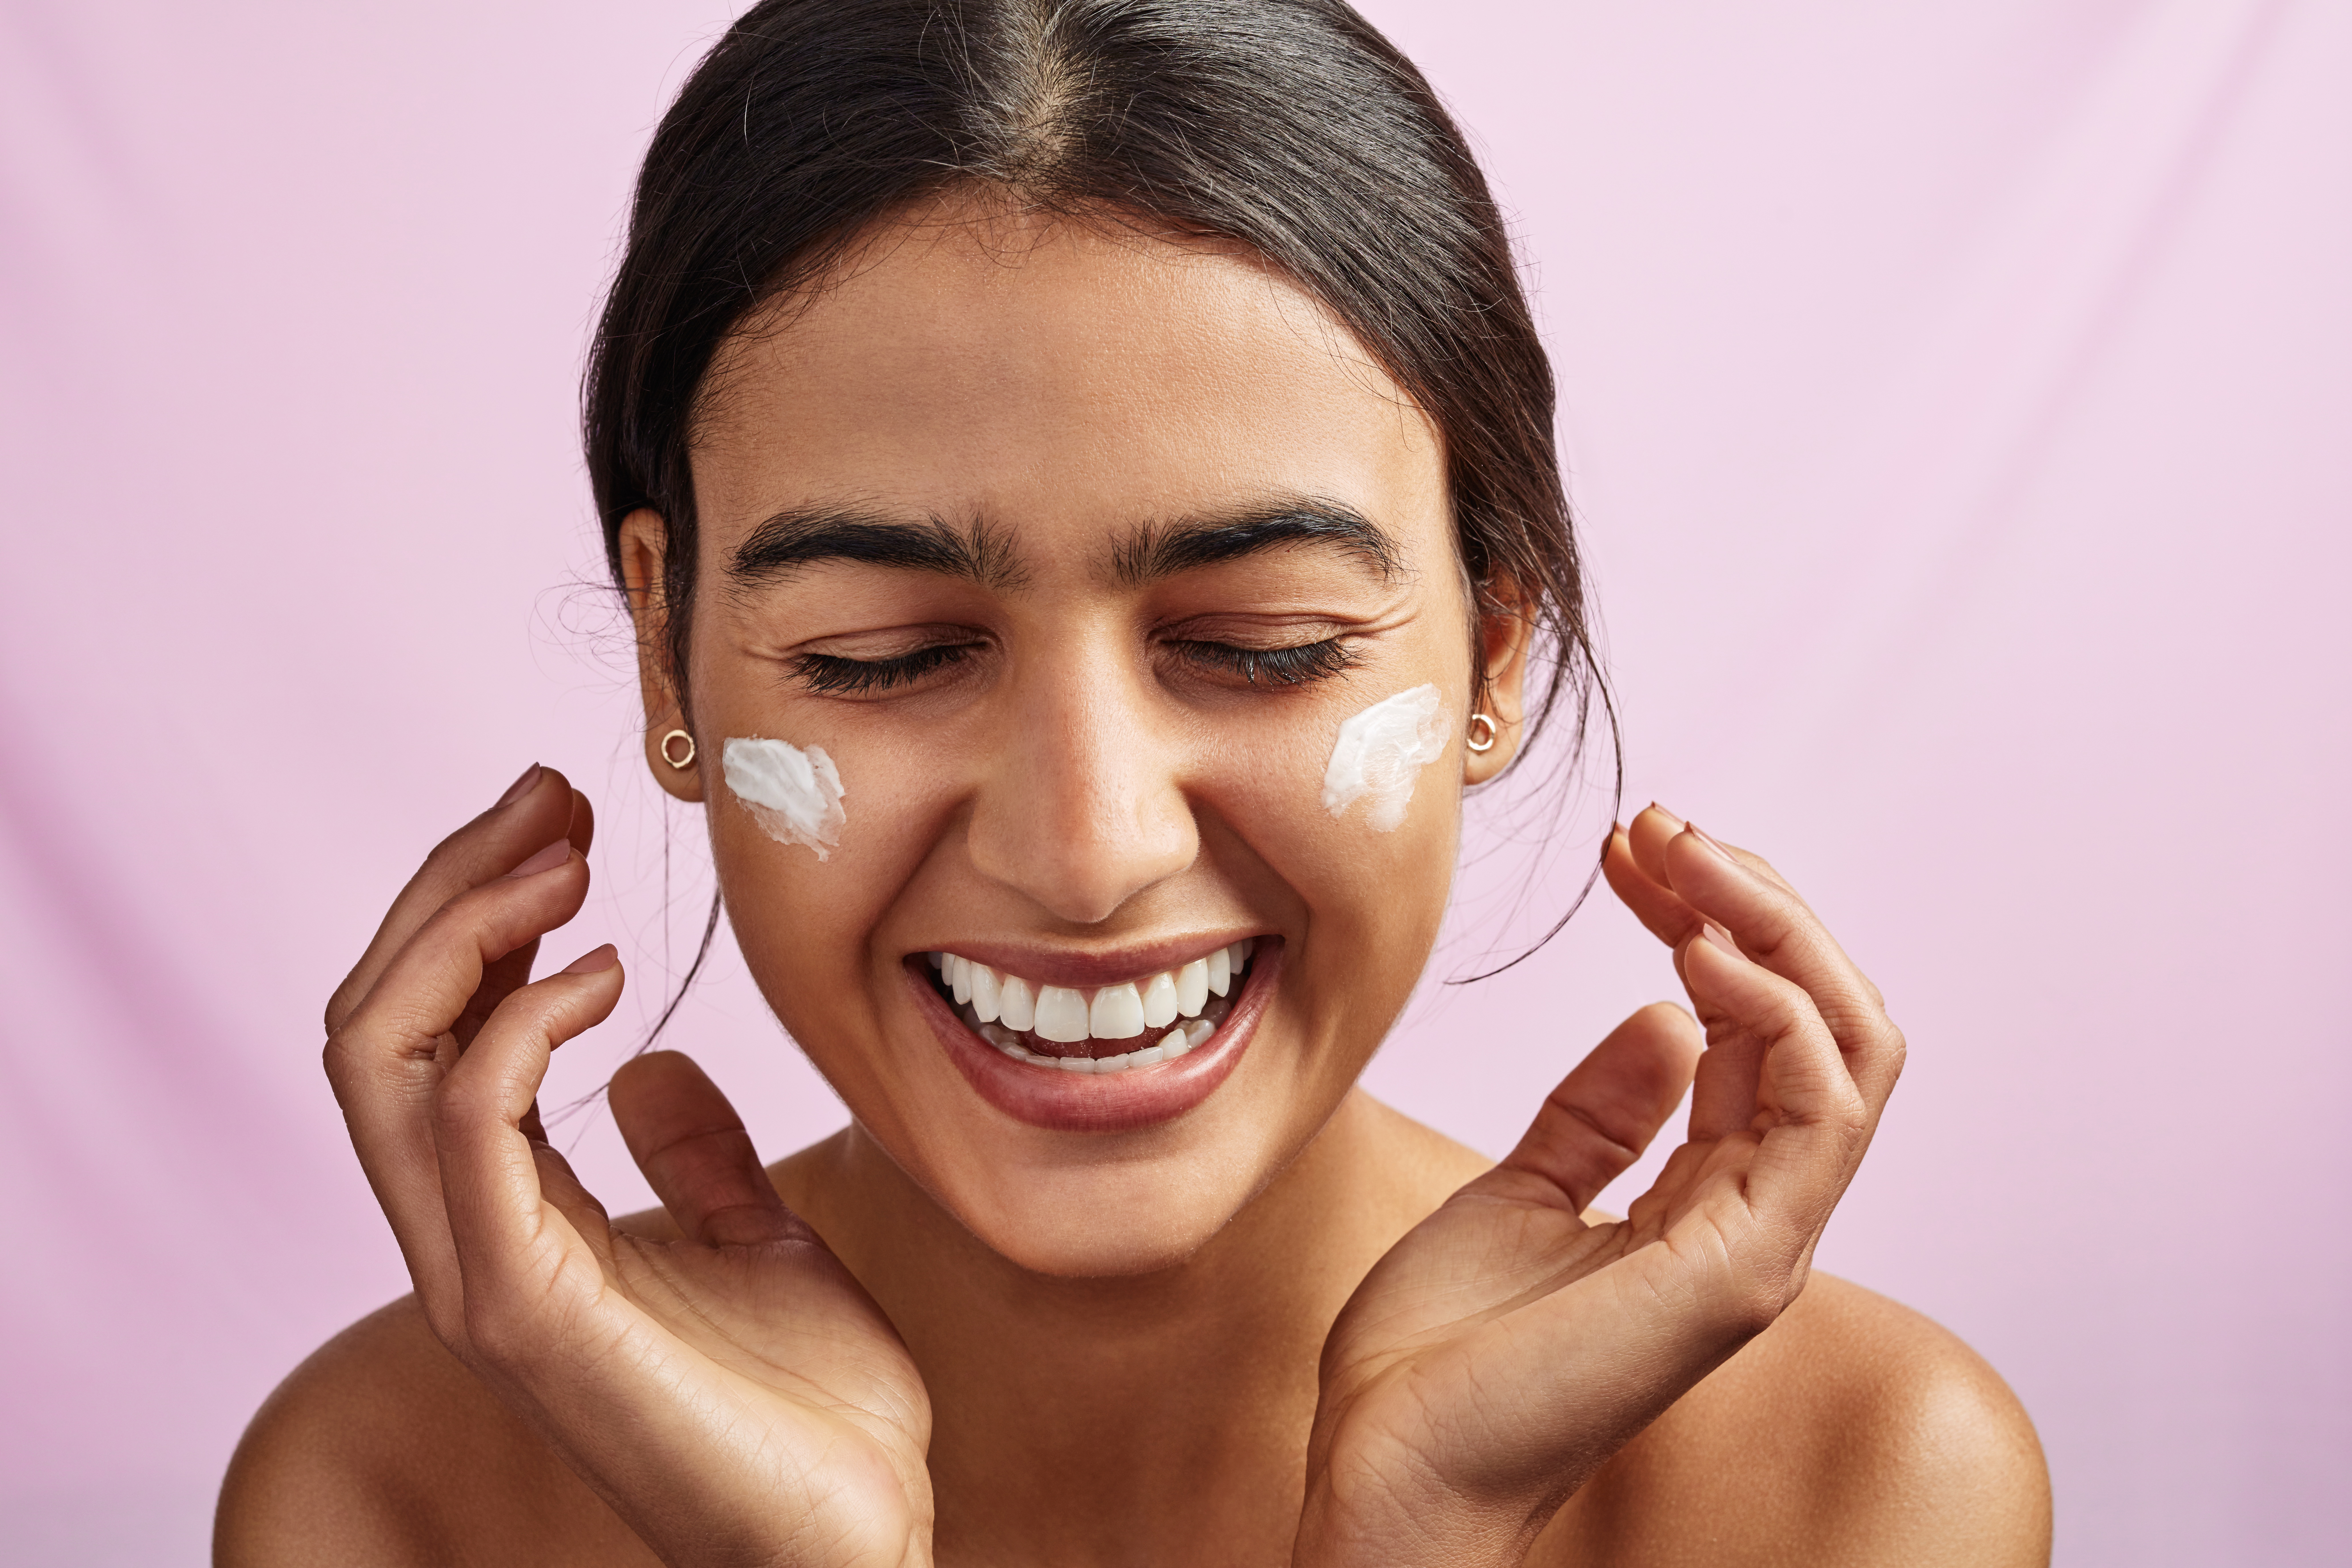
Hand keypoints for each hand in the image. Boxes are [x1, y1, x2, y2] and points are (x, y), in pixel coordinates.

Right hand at [323, 765, 931, 1567]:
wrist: (853, 1527)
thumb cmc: (807, 1396)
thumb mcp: (754, 1231)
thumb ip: (690, 1151)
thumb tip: (652, 1065)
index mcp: (513, 1219)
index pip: (422, 1037)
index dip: (472, 915)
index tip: (559, 824)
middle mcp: (466, 1241)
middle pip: (374, 1027)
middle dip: (445, 894)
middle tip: (543, 800)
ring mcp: (477, 1277)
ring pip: (380, 1063)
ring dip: (458, 932)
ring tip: (555, 855)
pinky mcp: (523, 1307)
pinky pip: (470, 1126)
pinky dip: (520, 1022)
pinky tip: (605, 970)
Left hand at [1295, 804, 1904, 1566]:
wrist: (1389, 1462)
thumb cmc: (1440, 1354)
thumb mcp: (1522, 1190)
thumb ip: (1600, 1113)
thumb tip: (1659, 1019)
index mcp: (1712, 1202)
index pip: (1769, 1034)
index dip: (1716, 923)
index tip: (1637, 853)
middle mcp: (1759, 1219)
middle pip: (1832, 1025)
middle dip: (1762, 907)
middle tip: (1671, 828)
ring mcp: (1761, 1246)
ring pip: (1849, 1050)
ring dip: (1774, 932)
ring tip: (1684, 863)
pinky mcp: (1738, 1268)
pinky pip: (1815, 1112)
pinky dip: (1774, 1012)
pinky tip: (1696, 951)